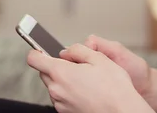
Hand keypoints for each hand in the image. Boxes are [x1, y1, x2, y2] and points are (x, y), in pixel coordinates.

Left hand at [27, 43, 150, 112]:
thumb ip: (78, 50)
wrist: (122, 112)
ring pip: (53, 86)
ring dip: (63, 80)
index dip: (37, 51)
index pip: (34, 59)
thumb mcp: (99, 58)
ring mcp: (60, 104)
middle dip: (56, 65)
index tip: (41, 48)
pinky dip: (69, 92)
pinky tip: (86, 91)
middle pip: (44, 72)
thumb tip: (67, 50)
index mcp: (61, 73)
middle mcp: (56, 90)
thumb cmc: (114, 88)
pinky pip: (61, 98)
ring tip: (86, 80)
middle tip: (76, 64)